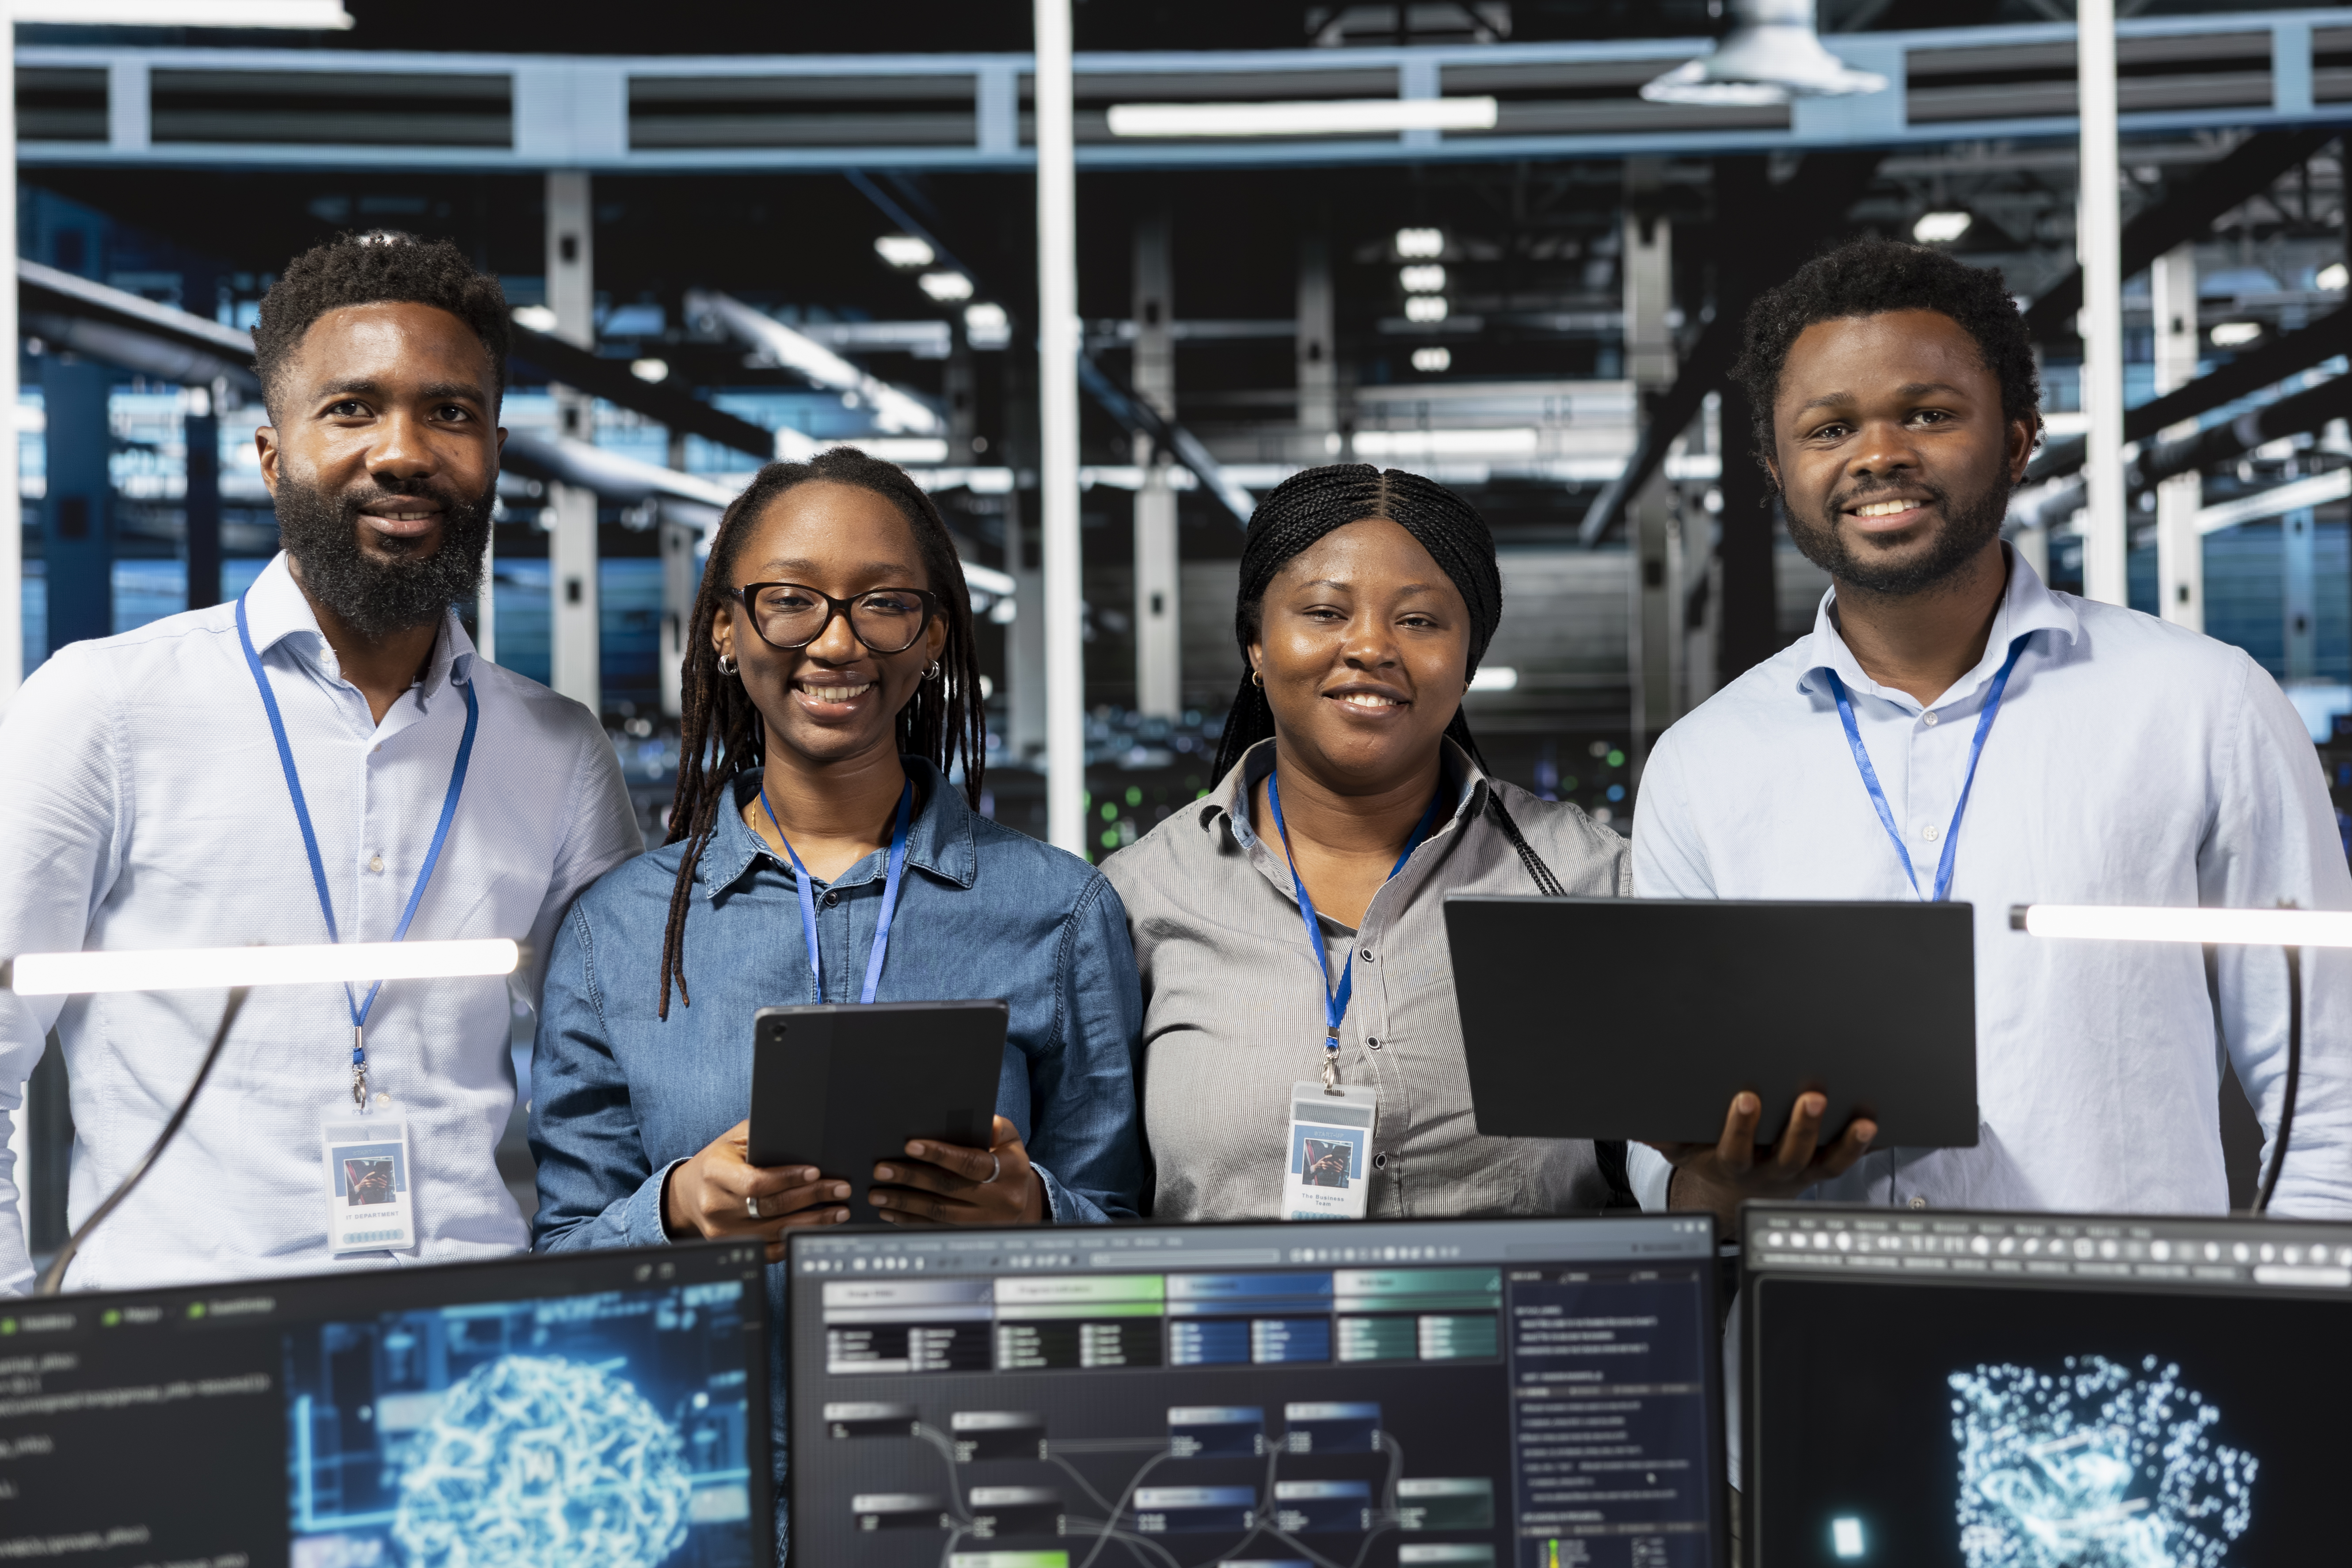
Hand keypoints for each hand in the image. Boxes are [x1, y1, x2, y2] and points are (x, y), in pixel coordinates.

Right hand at [663, 1118, 850, 1261]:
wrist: (688, 1194)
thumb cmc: (718, 1161)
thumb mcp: (733, 1140)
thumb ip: (761, 1137)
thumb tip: (800, 1139)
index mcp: (714, 1172)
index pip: (756, 1182)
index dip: (788, 1179)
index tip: (816, 1173)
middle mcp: (716, 1204)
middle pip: (771, 1207)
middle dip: (812, 1198)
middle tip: (841, 1190)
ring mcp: (723, 1230)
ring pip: (775, 1231)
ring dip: (813, 1222)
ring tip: (839, 1211)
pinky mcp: (731, 1245)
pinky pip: (769, 1249)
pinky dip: (795, 1239)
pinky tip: (816, 1230)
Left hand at [871, 1115, 1046, 1225]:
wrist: (1022, 1199)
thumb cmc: (1007, 1159)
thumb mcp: (1009, 1138)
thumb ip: (995, 1126)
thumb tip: (978, 1120)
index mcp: (1011, 1169)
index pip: (970, 1162)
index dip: (939, 1154)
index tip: (910, 1146)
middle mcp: (1002, 1198)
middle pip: (949, 1188)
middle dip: (911, 1178)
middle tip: (882, 1170)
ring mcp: (987, 1221)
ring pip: (939, 1212)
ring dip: (905, 1203)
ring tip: (878, 1194)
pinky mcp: (972, 1234)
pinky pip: (937, 1228)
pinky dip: (911, 1220)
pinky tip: (891, 1212)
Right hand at [1645, 1091, 1876, 1230]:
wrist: (1738, 1193)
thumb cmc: (1713, 1158)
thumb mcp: (1685, 1150)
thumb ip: (1665, 1138)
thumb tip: (1640, 1125)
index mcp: (1734, 1163)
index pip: (1736, 1150)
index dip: (1741, 1129)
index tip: (1746, 1100)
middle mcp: (1771, 1170)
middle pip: (1788, 1154)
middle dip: (1800, 1128)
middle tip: (1811, 1099)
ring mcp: (1800, 1171)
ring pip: (1823, 1161)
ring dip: (1841, 1141)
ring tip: (1859, 1120)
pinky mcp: (1821, 1168)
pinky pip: (1844, 1161)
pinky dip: (1861, 1146)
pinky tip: (1873, 1126)